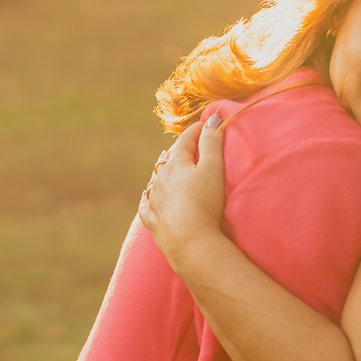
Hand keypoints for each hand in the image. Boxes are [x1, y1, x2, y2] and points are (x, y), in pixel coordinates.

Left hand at [138, 113, 228, 268]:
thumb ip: (212, 142)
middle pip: (169, 158)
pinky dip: (149, 196)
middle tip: (190, 145)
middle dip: (180, 149)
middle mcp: (160, 179)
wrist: (190, 242)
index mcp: (176, 164)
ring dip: (164, 171)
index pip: (186, 140)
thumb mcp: (213, 168)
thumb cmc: (205, 203)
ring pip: (156, 179)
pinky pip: (146, 203)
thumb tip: (211, 117)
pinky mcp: (151, 220)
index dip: (197, 130)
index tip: (206, 124)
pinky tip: (149, 196)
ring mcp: (153, 200)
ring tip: (170, 167)